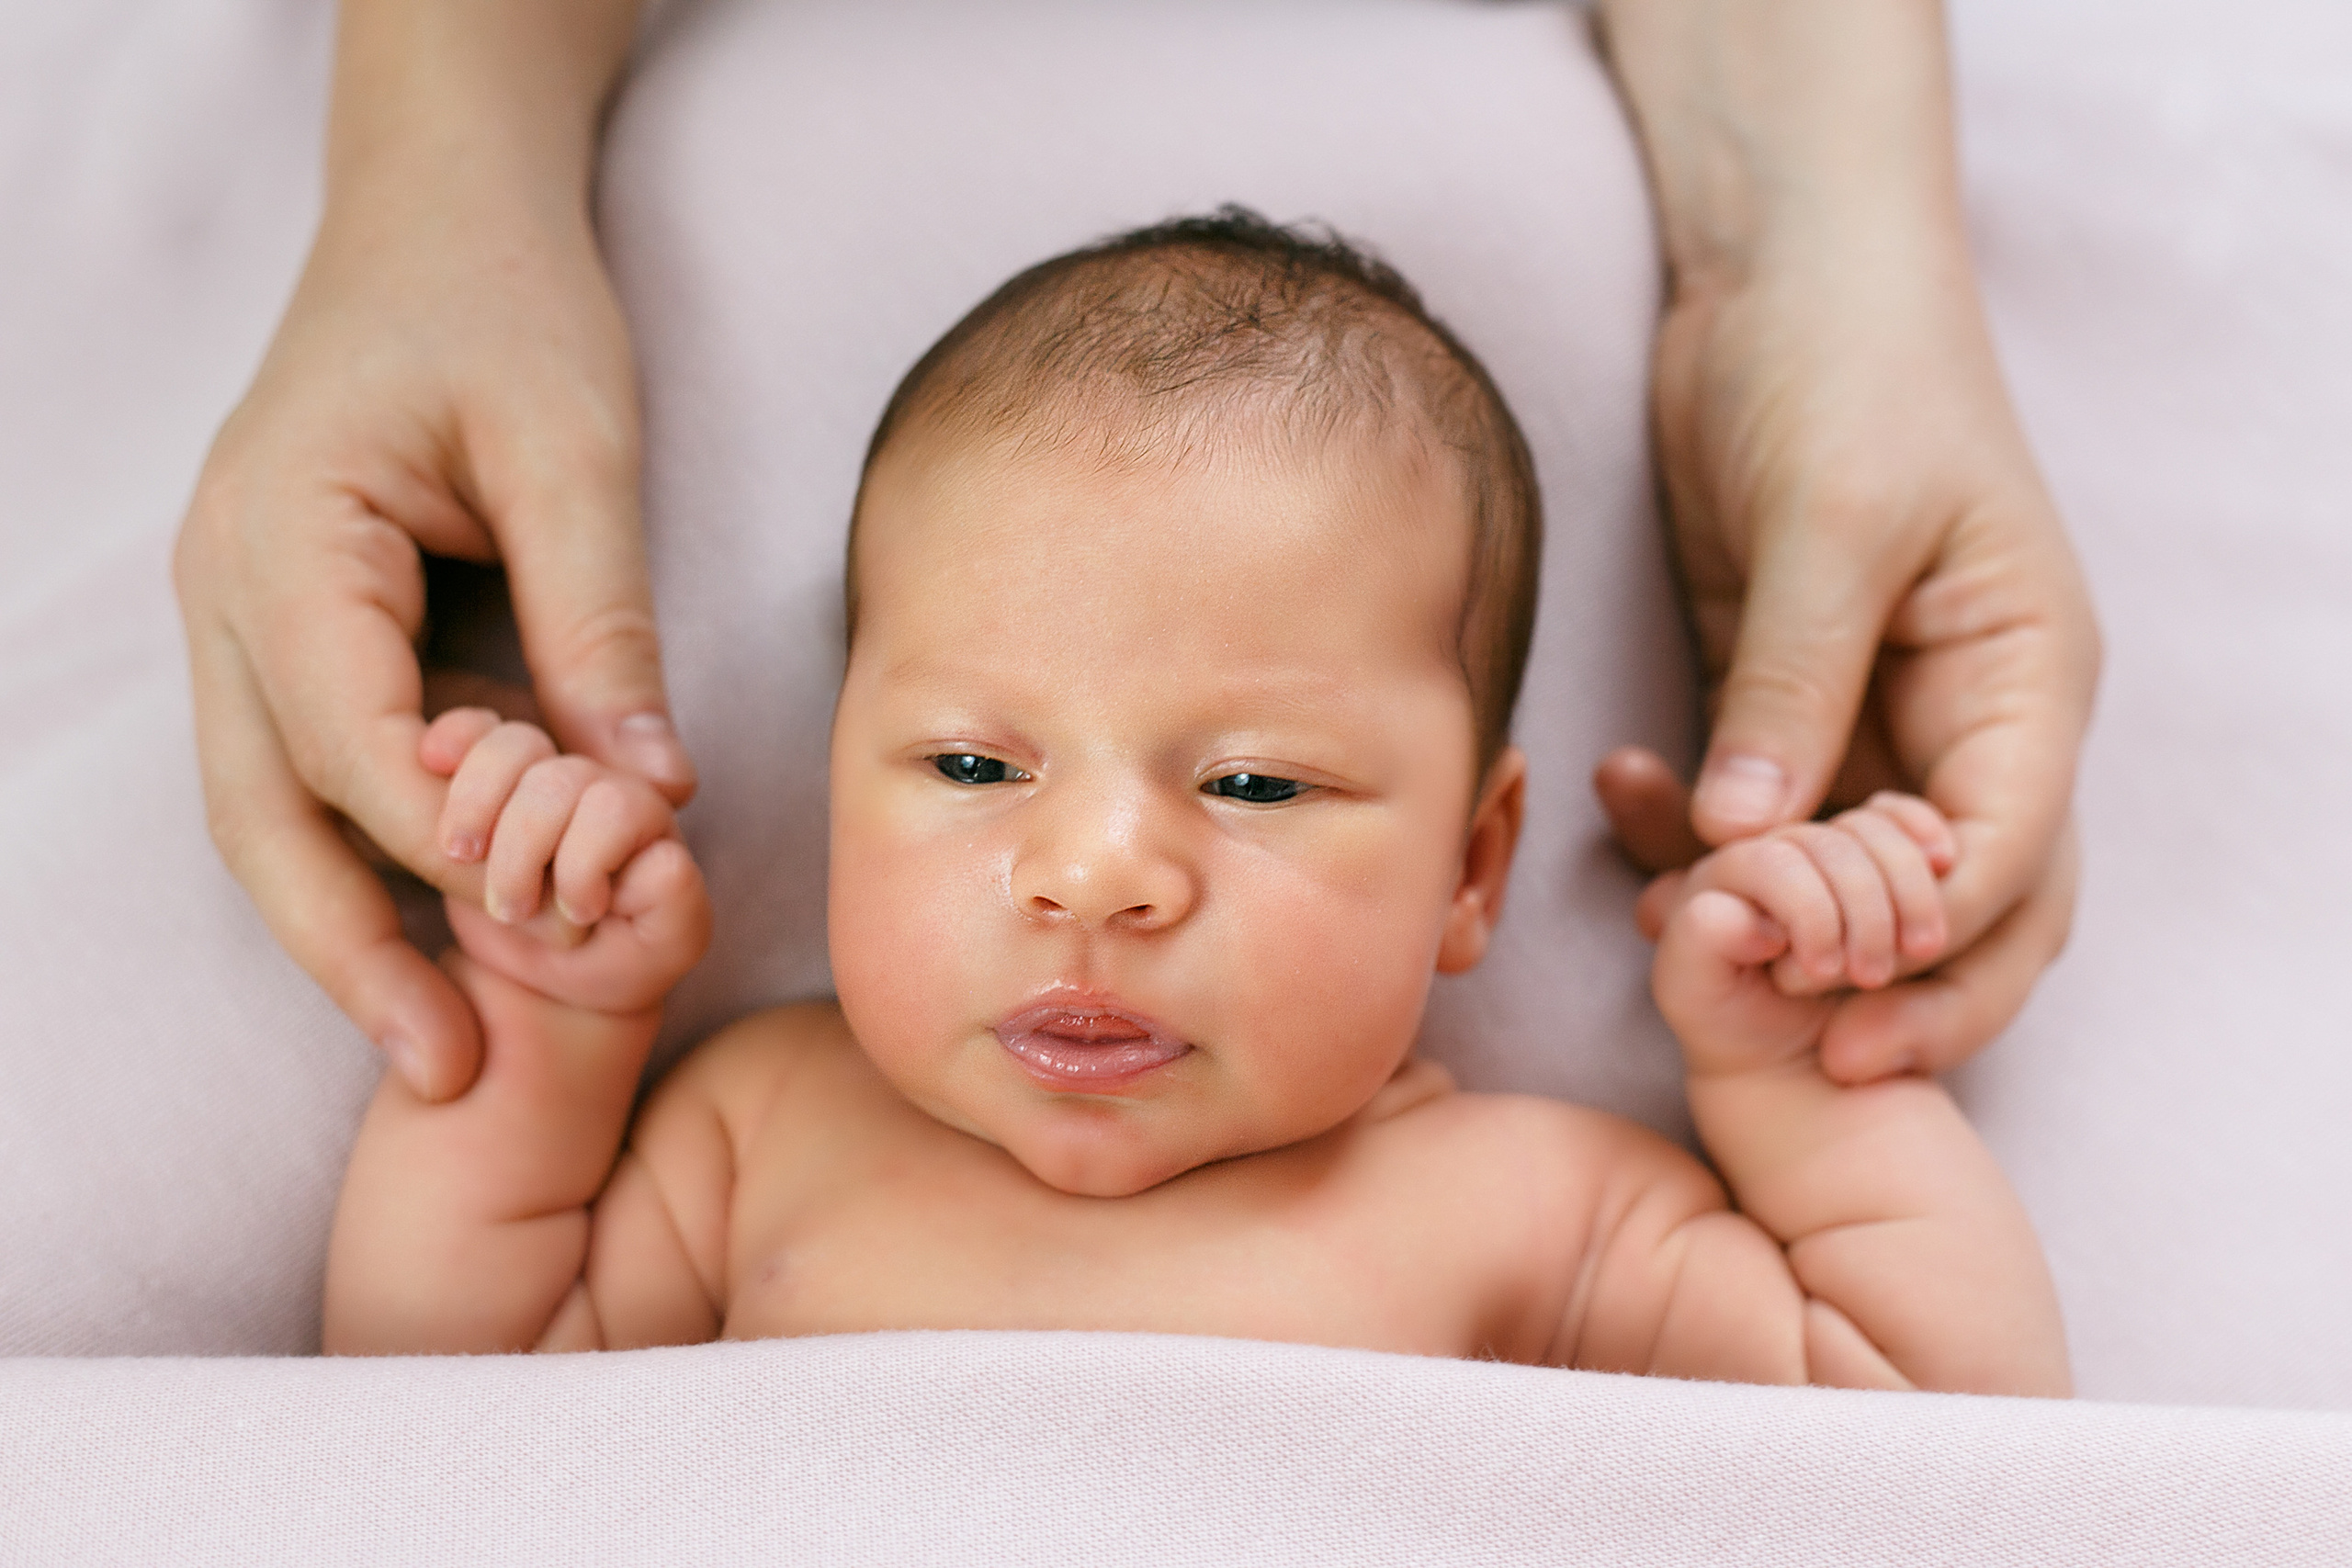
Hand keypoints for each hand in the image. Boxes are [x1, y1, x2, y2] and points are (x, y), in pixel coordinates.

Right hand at [171, 0, 678, 1100]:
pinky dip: (375, 861)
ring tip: (445, 1050)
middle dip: (350, 954)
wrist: (444, 216)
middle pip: (264, 818)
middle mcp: (230, 595)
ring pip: (272, 816)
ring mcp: (245, 618)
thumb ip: (601, 621)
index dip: (449, 848)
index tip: (554, 928)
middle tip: (449, 1076)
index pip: (348, 739)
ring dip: (351, 932)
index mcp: (281, 538)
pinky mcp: (296, 633)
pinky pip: (315, 775)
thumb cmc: (507, 307)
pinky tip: (451, 937)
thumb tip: (651, 792)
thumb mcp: (574, 451)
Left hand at [1593, 253, 2094, 1078]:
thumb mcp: (1833, 517)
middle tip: (1780, 1050)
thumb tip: (1750, 833)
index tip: (1835, 997)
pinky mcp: (1788, 700)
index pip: (2010, 852)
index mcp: (2026, 677)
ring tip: (1667, 938)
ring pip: (1848, 873)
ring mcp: (1878, 715)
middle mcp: (1968, 717)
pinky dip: (1703, 839)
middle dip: (1879, 982)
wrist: (1781, 279)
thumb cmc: (1846, 366)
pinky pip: (1761, 811)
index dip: (1932, 940)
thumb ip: (1796, 677)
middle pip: (1957, 903)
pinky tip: (1627, 816)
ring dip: (1771, 919)